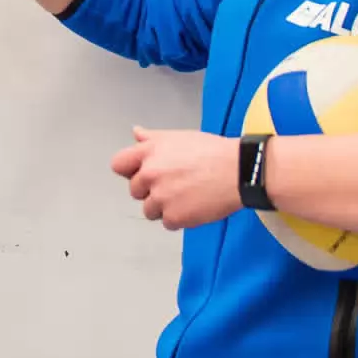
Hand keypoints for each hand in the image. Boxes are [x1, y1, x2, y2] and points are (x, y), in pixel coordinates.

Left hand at [111, 129, 243, 231]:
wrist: (239, 171)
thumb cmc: (213, 152)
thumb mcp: (179, 137)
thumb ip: (152, 138)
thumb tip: (136, 134)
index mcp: (149, 151)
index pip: (118, 165)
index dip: (130, 171)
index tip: (143, 175)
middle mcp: (150, 173)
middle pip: (135, 191)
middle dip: (151, 191)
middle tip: (175, 185)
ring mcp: (160, 196)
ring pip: (149, 210)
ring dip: (164, 207)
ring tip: (187, 196)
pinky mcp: (174, 216)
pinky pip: (167, 223)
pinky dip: (180, 219)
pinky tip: (195, 206)